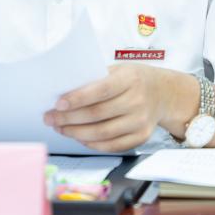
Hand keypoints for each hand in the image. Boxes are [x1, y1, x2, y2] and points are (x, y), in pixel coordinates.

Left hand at [43, 64, 169, 151]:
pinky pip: (112, 145)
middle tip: (50, 118)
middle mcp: (137, 101)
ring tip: (60, 128)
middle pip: (97, 115)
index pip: (100, 90)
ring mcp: (141, 122)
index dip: (77, 98)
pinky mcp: (142, 137)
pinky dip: (92, 144)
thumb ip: (96, 79)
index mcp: (130, 79)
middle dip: (68, 118)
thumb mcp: (119, 69)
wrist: (164, 93)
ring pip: (102, 133)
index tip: (58, 103)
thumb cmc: (134, 79)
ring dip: (75, 133)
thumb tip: (63, 91)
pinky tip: (79, 137)